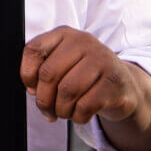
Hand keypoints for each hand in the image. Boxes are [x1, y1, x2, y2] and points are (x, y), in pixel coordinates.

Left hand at [20, 25, 150, 150]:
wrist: (124, 85)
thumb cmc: (86, 75)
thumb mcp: (64, 64)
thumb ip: (44, 71)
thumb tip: (32, 89)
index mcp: (64, 34)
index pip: (34, 49)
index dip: (27, 74)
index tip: (31, 88)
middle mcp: (83, 42)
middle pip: (48, 73)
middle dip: (43, 99)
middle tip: (46, 110)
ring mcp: (101, 59)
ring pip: (67, 91)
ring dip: (61, 110)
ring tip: (64, 112)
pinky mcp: (114, 81)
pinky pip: (85, 105)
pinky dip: (78, 116)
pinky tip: (80, 114)